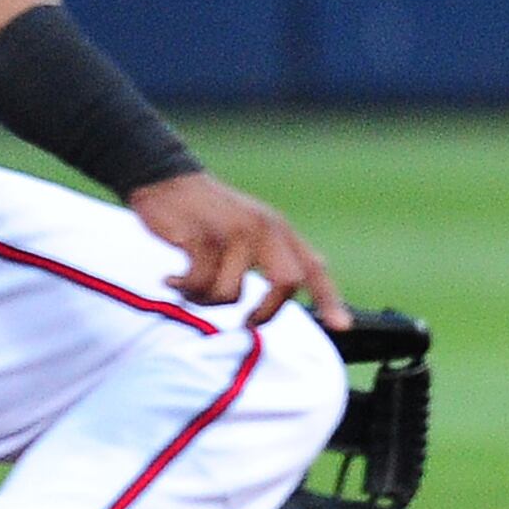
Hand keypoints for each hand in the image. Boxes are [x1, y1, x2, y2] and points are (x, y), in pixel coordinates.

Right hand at [127, 172, 347, 331]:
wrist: (167, 182)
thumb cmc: (209, 213)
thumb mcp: (251, 225)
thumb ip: (276, 251)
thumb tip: (305, 276)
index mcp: (277, 230)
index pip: (312, 267)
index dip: (329, 298)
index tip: (341, 326)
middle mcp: (262, 230)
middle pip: (286, 282)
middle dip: (266, 312)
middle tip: (248, 323)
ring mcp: (233, 234)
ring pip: (231, 294)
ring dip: (206, 300)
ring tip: (190, 286)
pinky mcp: (202, 239)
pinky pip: (199, 285)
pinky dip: (184, 290)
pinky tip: (172, 278)